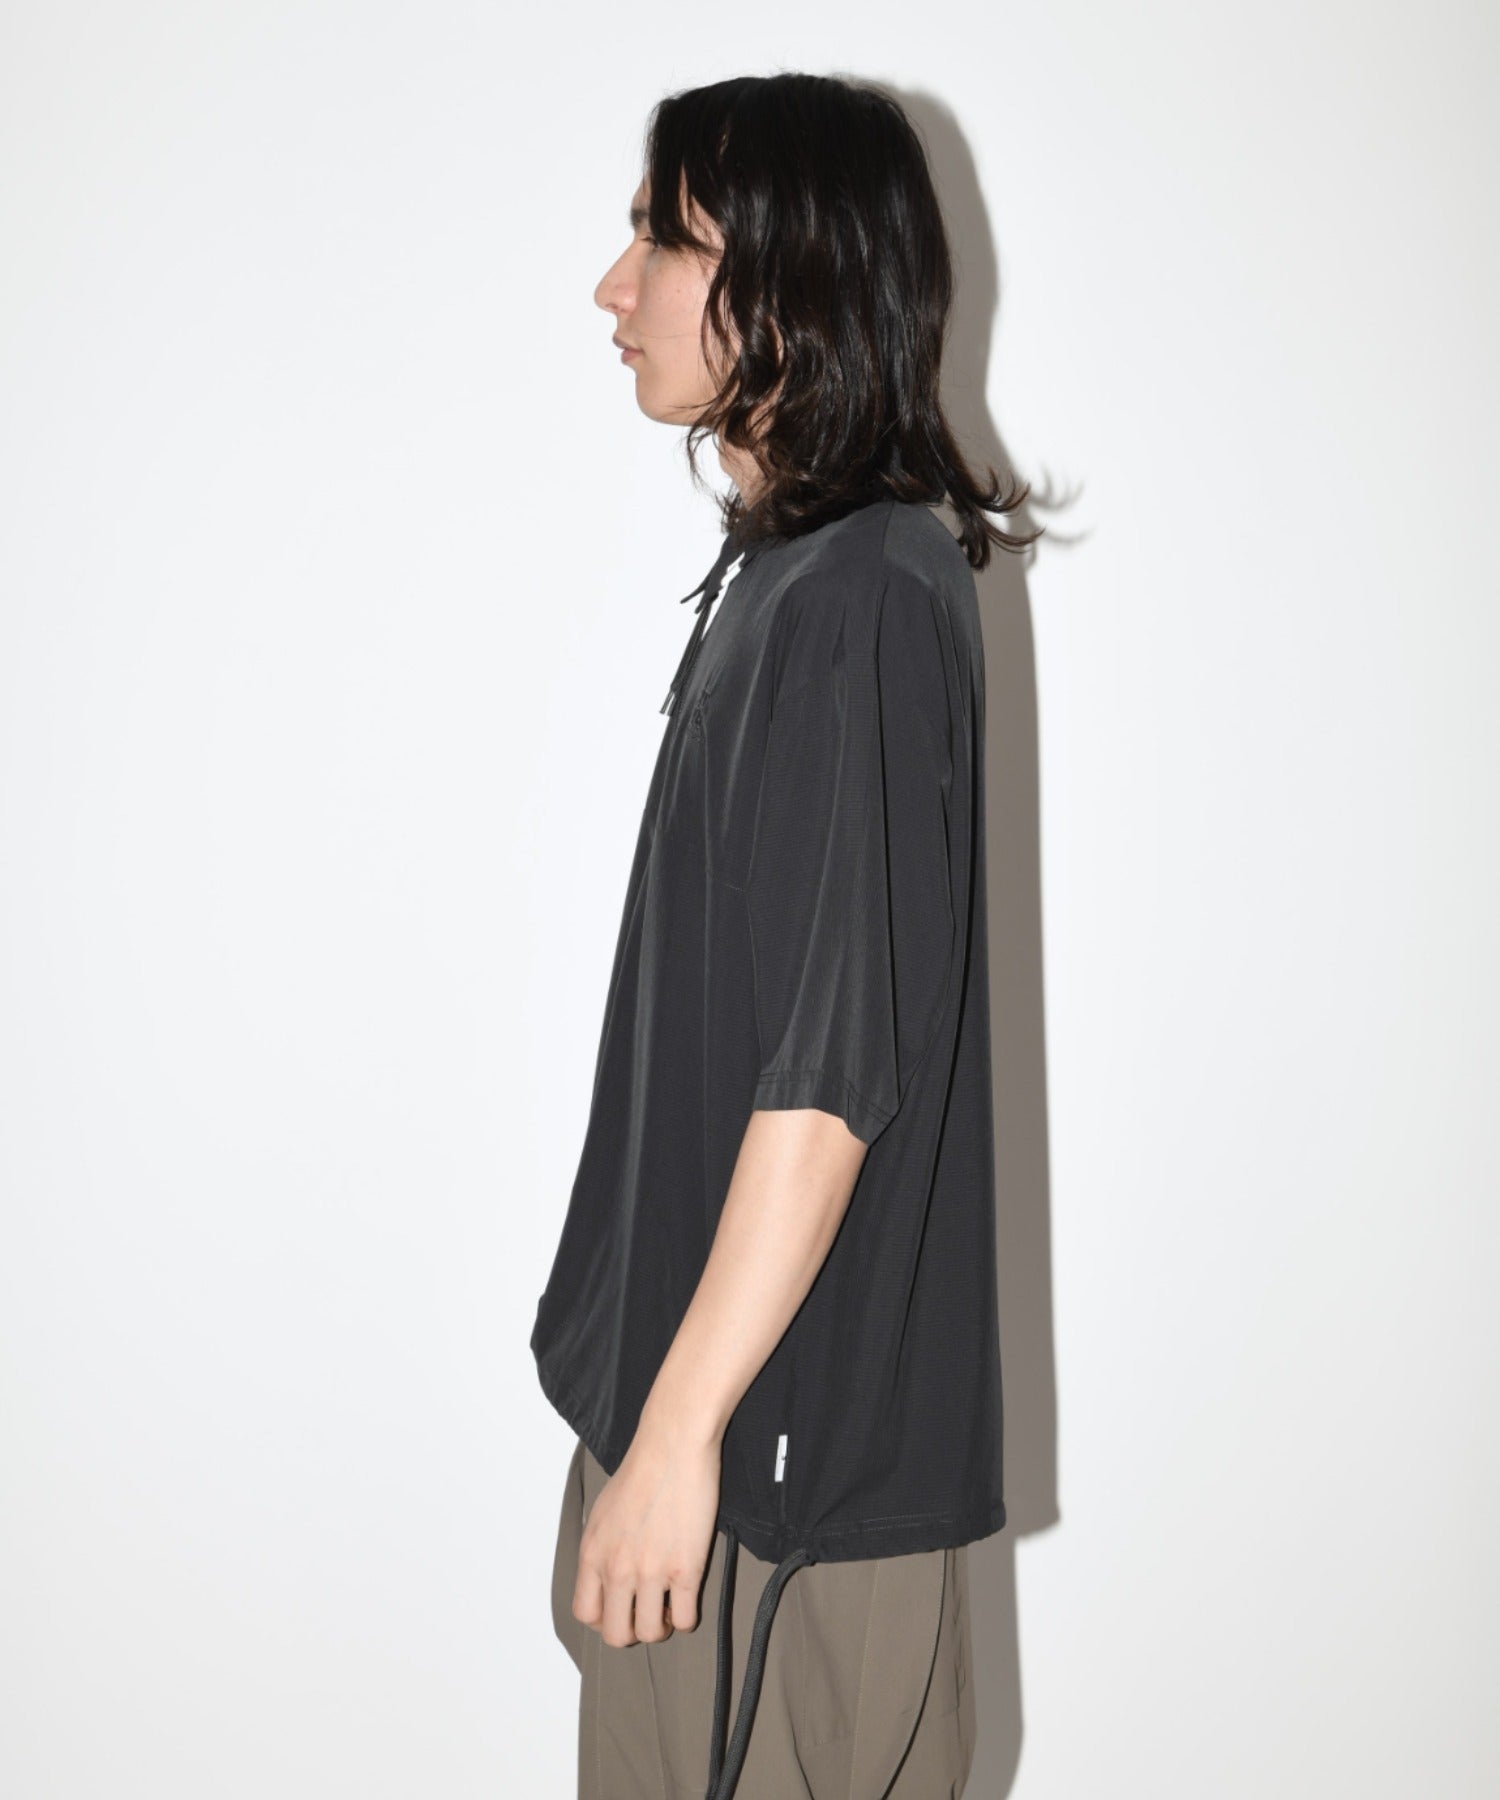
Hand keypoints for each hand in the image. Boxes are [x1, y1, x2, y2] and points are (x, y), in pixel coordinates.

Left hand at [571, 1417, 721, 1647]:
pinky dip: (687, 1618)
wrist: (673, 1446)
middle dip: (633, 1629)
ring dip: (661, 1626)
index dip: (604, 1619)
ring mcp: (651, 1572)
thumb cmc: (641, 1470)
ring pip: (650, 1634)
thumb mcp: (603, 1511)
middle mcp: (616, 1569)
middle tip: (648, 1611)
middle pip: (616, 1634)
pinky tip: (688, 1597)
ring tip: (669, 1605)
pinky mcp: (686, 1570)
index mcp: (592, 1553)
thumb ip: (601, 1549)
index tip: (621, 1608)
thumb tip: (607, 1576)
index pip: (585, 1614)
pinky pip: (686, 1621)